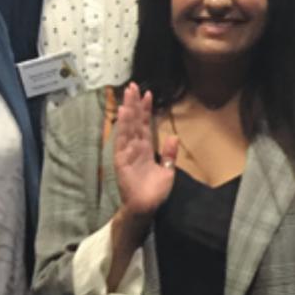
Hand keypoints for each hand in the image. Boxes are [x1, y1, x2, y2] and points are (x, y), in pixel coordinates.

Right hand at [108, 85, 178, 222]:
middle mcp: (135, 148)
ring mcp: (127, 152)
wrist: (145, 208)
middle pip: (134, 122)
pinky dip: (122, 127)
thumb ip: (169, 154)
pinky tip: (123, 113)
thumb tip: (173, 137)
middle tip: (133, 86)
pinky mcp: (121, 160)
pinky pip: (122, 140)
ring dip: (128, 110)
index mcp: (145, 149)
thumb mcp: (167, 171)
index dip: (146, 110)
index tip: (147, 94)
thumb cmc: (155, 193)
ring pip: (128, 127)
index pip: (145, 125)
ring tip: (128, 94)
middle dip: (134, 104)